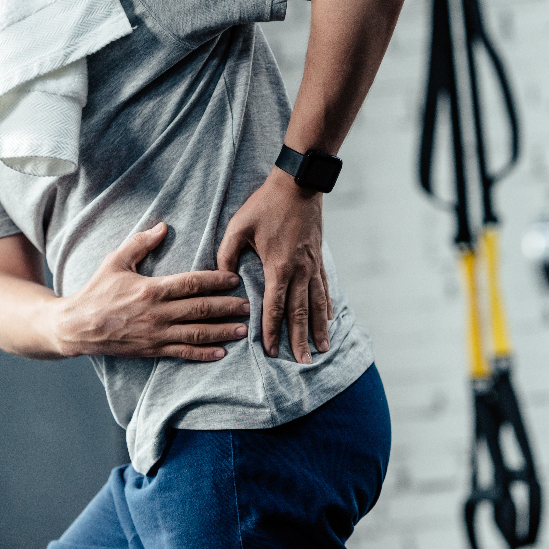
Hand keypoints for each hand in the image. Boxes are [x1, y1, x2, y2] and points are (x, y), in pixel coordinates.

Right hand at [57, 222, 250, 360]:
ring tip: (242, 329)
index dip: (215, 281)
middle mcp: (158, 313)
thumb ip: (140, 243)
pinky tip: (220, 353)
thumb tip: (163, 226)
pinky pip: (182, 353)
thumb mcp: (115, 261)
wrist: (77, 326)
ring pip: (196, 333)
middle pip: (200, 309)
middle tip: (248, 306)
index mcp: (151, 289)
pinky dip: (203, 354)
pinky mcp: (152, 350)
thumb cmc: (96, 291)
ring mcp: (156, 334)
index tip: (234, 279)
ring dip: (222, 331)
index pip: (191, 283)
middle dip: (227, 307)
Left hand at [216, 168, 333, 363]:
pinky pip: (324, 289)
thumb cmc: (265, 205)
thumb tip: (220, 280)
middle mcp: (299, 270)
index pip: (274, 307)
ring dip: (318, 329)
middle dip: (299, 340)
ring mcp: (312, 265)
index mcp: (278, 266)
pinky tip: (328, 320)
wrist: (298, 185)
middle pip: (300, 313)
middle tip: (301, 363)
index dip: (272, 331)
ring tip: (320, 350)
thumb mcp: (238, 228)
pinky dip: (326, 307)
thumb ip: (226, 255)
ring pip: (316, 305)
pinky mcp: (318, 259)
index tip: (271, 352)